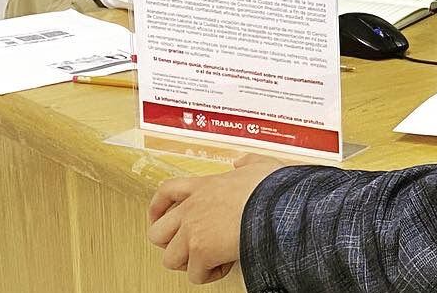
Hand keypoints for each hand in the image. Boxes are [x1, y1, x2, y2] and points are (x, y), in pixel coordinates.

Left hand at [146, 154, 287, 283]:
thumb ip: (247, 162)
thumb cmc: (272, 188)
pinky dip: (208, 274)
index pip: (166, 192)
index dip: (157, 207)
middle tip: (185, 247)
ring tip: (208, 259)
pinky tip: (224, 265)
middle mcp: (192, 210)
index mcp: (204, 186)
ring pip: (170, 259)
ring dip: (188, 262)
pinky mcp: (202, 253)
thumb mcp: (260, 165)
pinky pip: (195, 275)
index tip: (158, 216)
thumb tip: (242, 162)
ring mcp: (194, 232)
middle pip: (157, 233)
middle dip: (168, 243)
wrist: (279, 206)